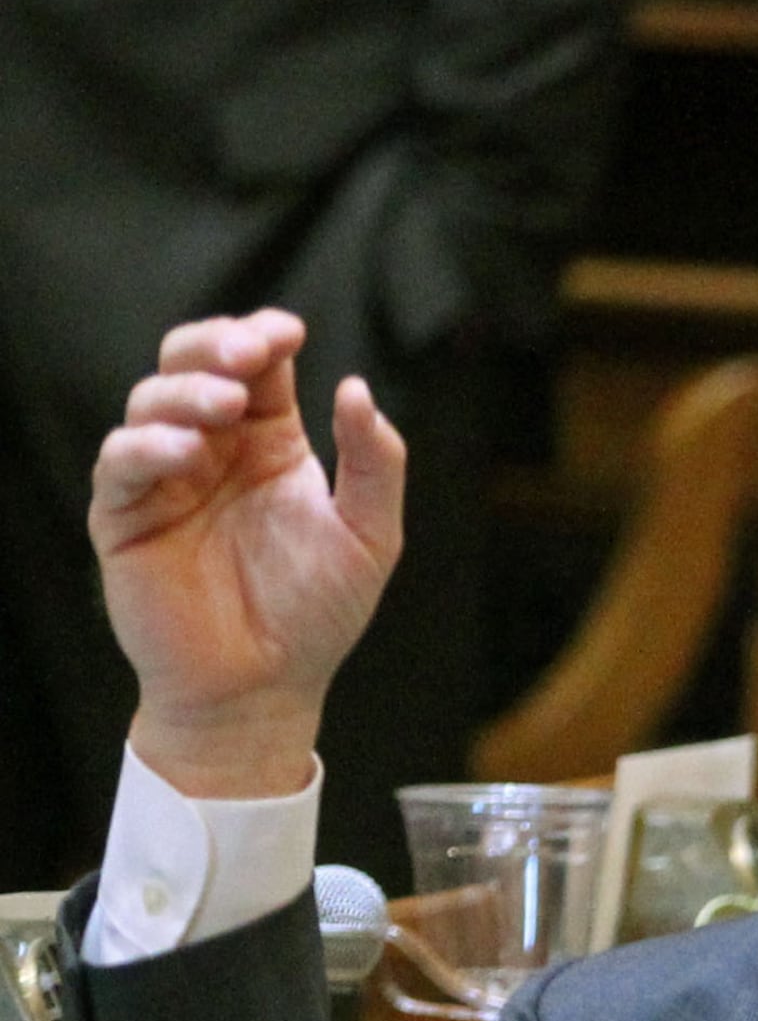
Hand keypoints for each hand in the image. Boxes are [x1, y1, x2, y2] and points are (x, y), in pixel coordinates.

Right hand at [87, 312, 405, 798]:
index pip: (258, 365)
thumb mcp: (372, 536)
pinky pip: (119, 463)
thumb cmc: (319, 614)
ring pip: (150, 403)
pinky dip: (147, 445)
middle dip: (214, 345)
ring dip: (185, 391)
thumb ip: (375, 464)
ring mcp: (164, 479)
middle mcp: (213, 449)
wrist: (264, 689)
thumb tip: (356, 388)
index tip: (289, 332)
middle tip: (249, 354)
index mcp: (269, 443)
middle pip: (192, 364)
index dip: (264, 335)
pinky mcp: (123, 517)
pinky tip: (187, 452)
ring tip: (222, 406)